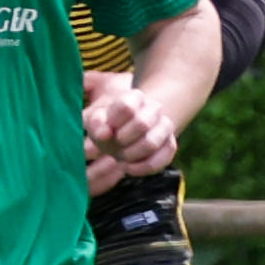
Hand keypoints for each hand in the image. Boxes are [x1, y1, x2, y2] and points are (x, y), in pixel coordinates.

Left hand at [80, 72, 175, 192]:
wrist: (123, 134)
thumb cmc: (107, 125)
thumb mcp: (94, 120)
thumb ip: (95, 123)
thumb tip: (103, 134)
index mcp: (134, 96)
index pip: (126, 106)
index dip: (112, 123)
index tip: (104, 131)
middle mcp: (154, 108)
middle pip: (142, 124)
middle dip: (122, 140)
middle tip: (114, 144)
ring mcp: (165, 126)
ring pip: (152, 143)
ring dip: (131, 155)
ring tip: (121, 157)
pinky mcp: (170, 144)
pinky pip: (162, 159)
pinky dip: (143, 168)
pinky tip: (130, 167)